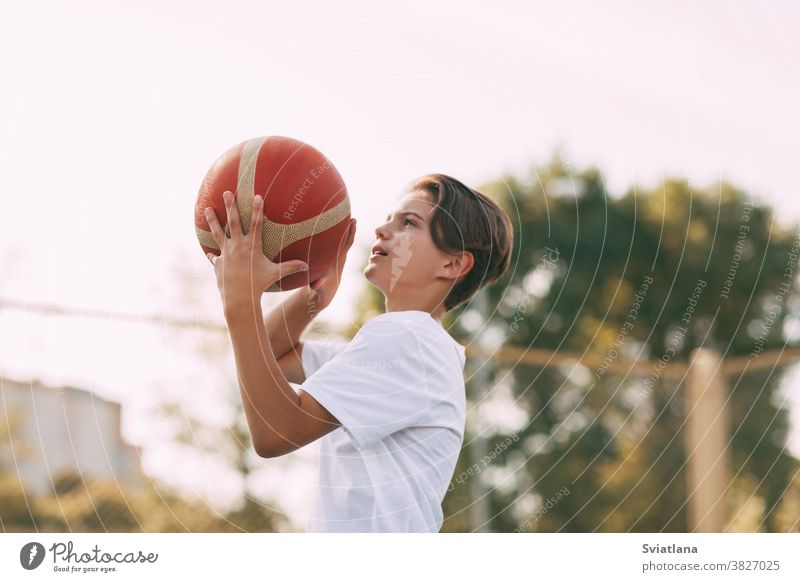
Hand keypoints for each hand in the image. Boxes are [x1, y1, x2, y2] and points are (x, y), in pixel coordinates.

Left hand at [205, 190, 308, 311]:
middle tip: (226, 192)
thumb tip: (307, 266)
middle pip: (233, 222)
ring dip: (213, 220)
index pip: (256, 224)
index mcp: (252, 247)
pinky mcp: (218, 263)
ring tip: (207, 208)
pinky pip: (215, 255)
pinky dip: (213, 252)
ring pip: (218, 233)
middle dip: (230, 205)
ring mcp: (226, 254)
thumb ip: (291, 267)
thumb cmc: (259, 285)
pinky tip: (210, 250)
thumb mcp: (276, 274)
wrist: (239, 298)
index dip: (257, 210)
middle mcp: (237, 247)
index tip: (256, 196)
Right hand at [307, 217, 356, 310]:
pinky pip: (333, 245)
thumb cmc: (319, 294)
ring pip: (340, 241)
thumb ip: (318, 288)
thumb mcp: (318, 292)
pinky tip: (330, 227)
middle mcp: (337, 258)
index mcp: (337, 262)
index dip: (350, 233)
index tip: (353, 220)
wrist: (321, 297)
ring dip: (343, 230)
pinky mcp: (329, 260)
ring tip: (344, 215)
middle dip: (349, 227)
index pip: (345, 244)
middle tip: (351, 212)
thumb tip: (317, 284)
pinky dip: (334, 236)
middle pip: (345, 240)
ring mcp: (334, 258)